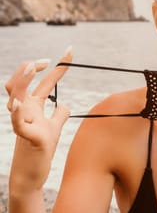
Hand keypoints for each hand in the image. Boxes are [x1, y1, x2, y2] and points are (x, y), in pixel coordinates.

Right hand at [6, 48, 71, 193]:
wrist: (30, 175)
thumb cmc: (40, 150)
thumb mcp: (53, 128)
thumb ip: (59, 114)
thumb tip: (65, 104)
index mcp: (33, 107)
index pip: (44, 81)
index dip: (58, 66)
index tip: (71, 51)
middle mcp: (25, 111)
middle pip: (20, 83)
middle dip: (30, 68)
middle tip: (46, 61)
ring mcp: (23, 122)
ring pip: (15, 97)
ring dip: (22, 81)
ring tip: (32, 67)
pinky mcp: (26, 138)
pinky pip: (17, 124)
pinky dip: (16, 114)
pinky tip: (18, 105)